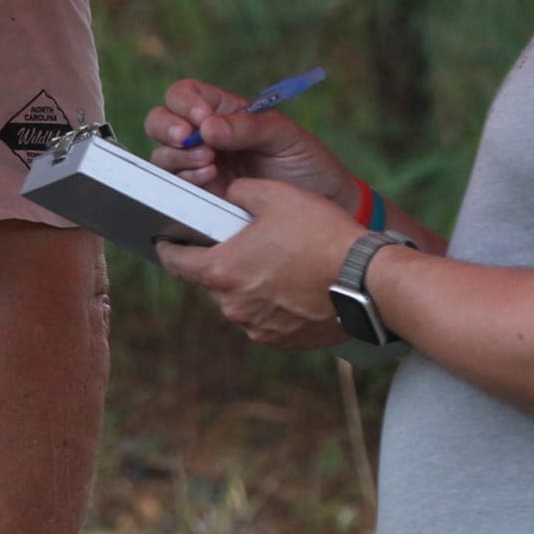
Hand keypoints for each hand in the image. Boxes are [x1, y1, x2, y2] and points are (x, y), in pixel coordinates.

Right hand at [142, 78, 352, 205]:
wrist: (321, 206)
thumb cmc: (307, 164)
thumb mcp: (286, 137)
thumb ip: (249, 127)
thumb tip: (207, 126)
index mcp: (224, 112)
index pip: (185, 94)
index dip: (185, 102)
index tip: (202, 117)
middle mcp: (204, 137)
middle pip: (160, 121)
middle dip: (167, 127)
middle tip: (187, 138)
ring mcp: (199, 166)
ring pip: (162, 154)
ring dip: (179, 156)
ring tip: (211, 163)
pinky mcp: (200, 195)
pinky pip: (173, 185)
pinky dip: (186, 178)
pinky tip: (212, 178)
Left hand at [156, 179, 361, 349]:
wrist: (368, 282)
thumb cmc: (322, 235)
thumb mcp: (276, 195)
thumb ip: (240, 192)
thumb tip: (228, 195)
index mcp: (223, 270)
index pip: (176, 262)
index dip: (168, 248)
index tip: (165, 241)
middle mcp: (233, 304)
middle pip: (210, 281)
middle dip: (219, 263)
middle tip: (238, 244)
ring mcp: (257, 327)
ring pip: (238, 301)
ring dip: (247, 284)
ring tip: (274, 263)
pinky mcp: (281, 340)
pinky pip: (264, 319)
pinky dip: (271, 304)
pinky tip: (293, 285)